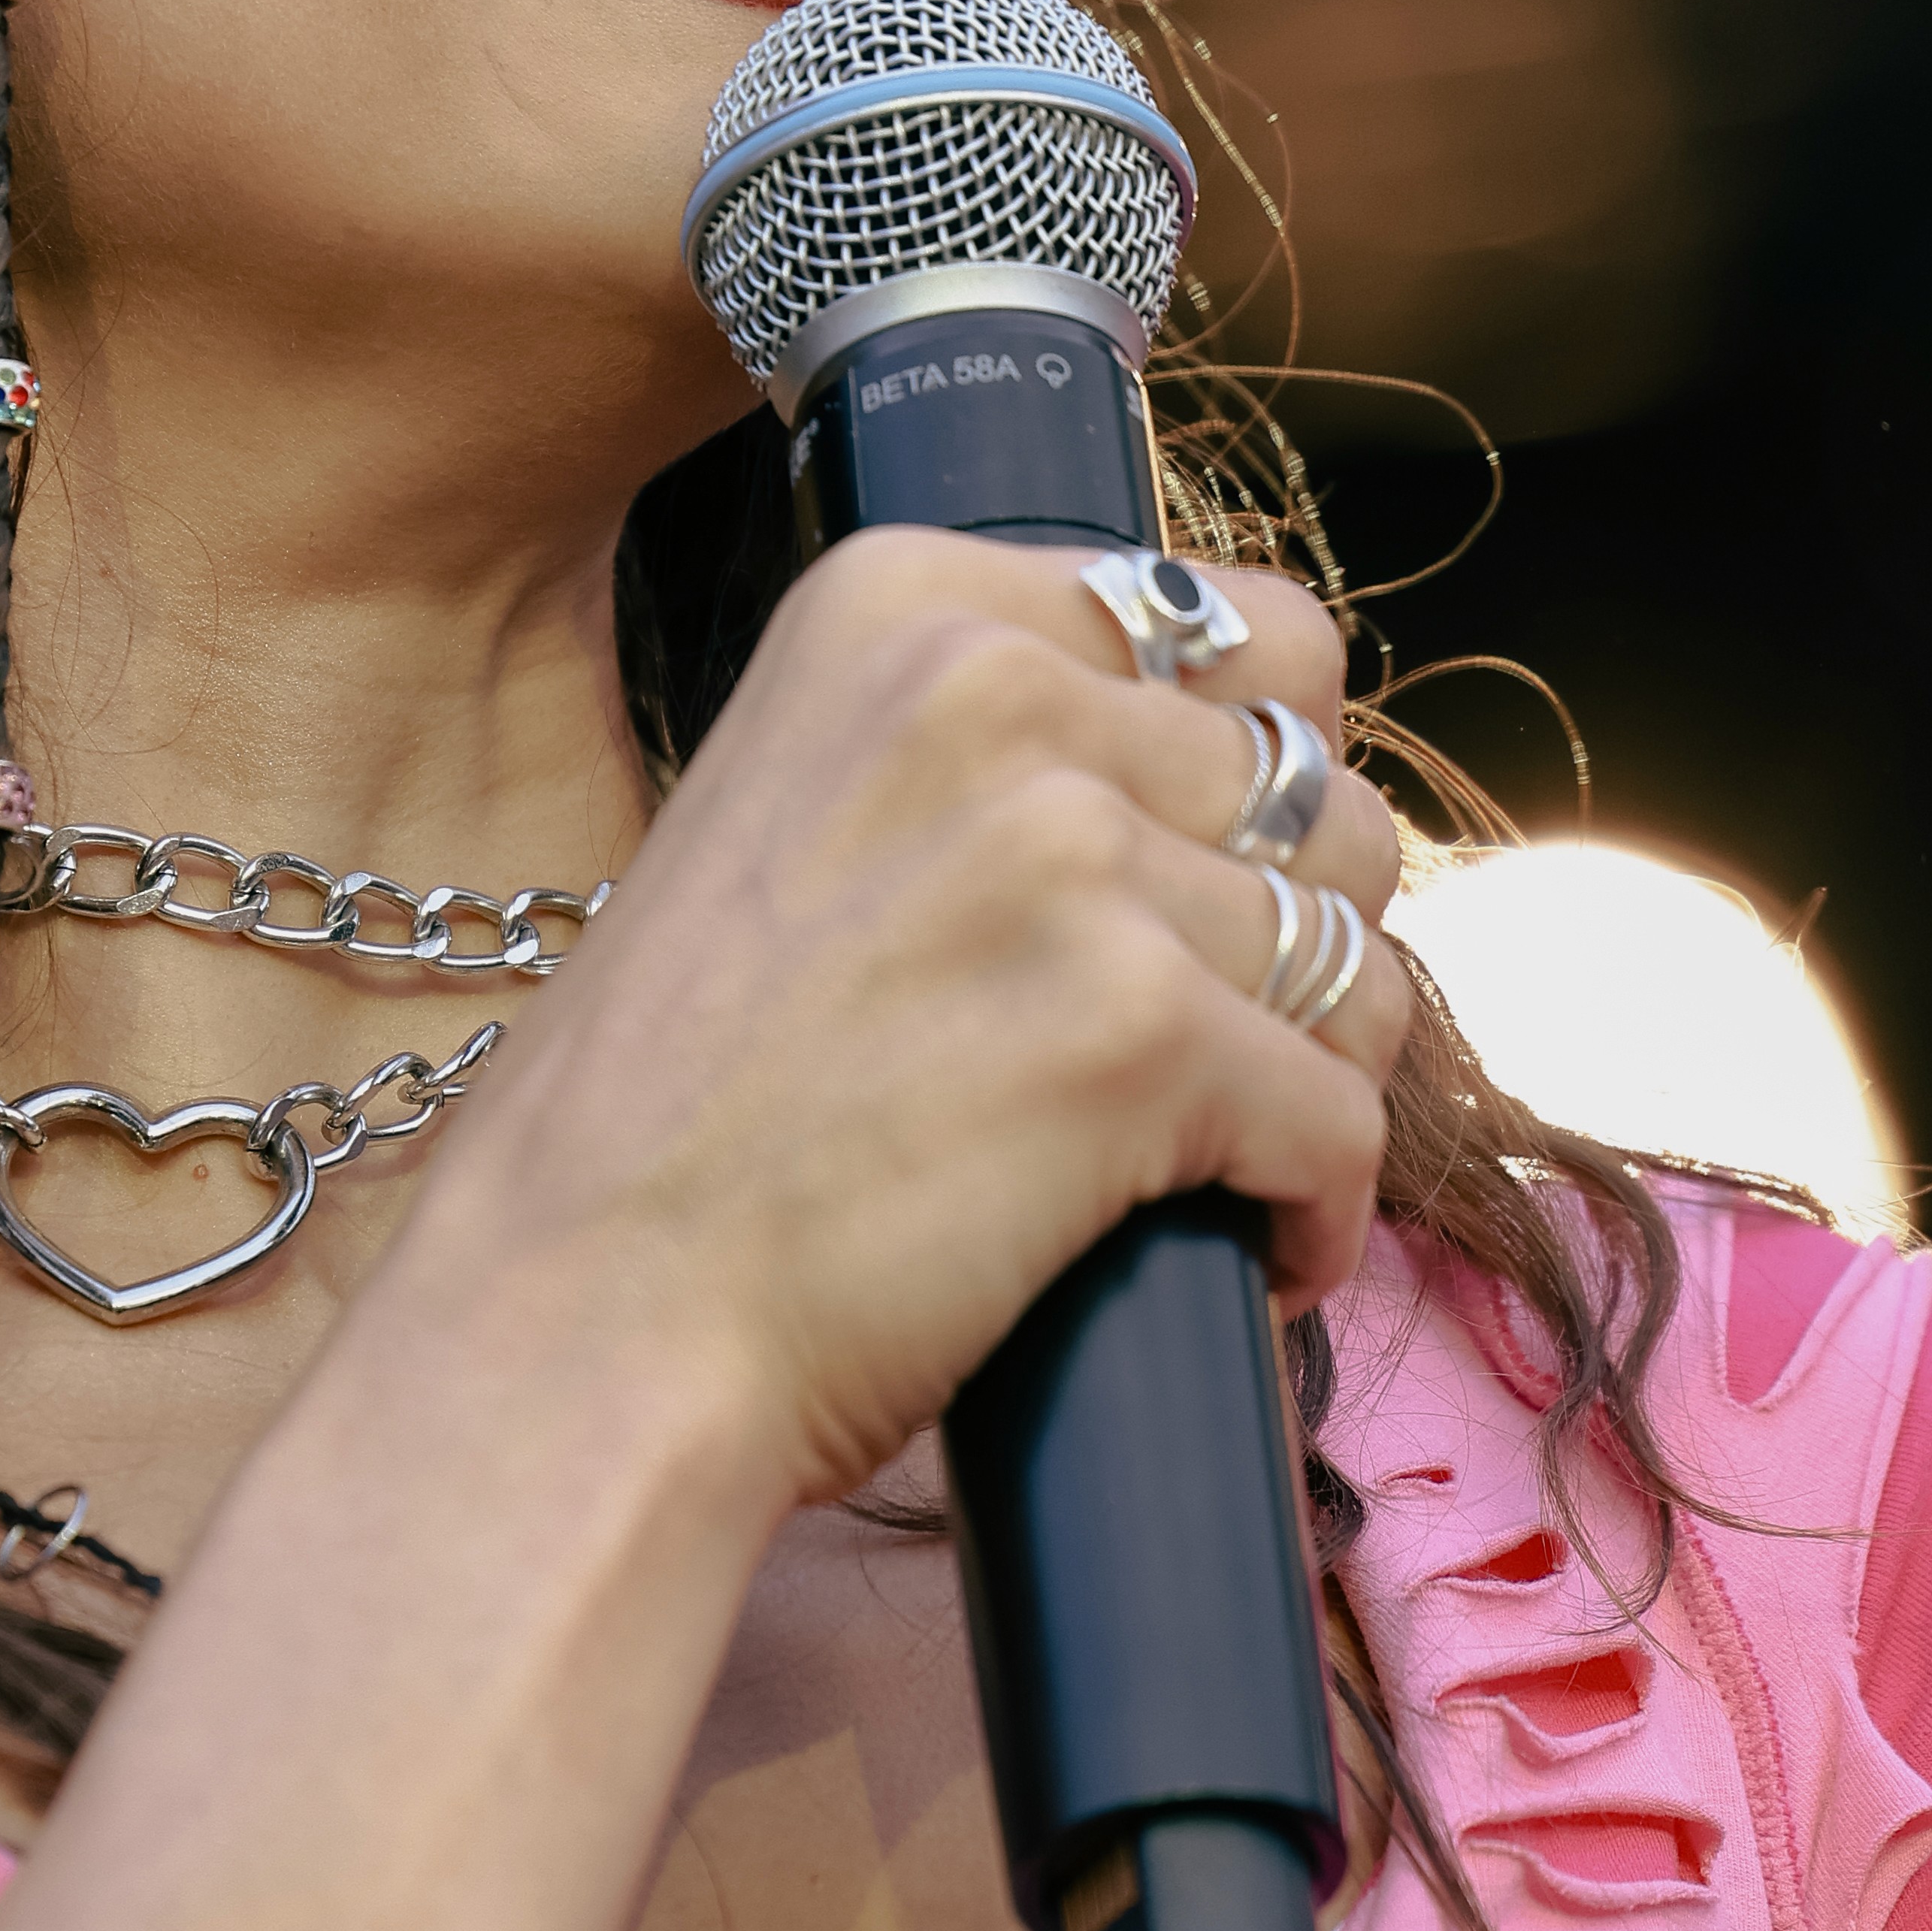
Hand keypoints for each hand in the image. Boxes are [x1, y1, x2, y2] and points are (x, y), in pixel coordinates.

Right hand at [378, 540, 1411, 1521]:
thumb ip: (973, 755)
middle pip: (1316, 786)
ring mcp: (1071, 857)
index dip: (1247, 775)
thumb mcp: (790, 818)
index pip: (1237, 627)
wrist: (577, 1323)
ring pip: (1354, 957)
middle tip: (1187, 1044)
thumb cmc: (670, 1123)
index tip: (1188, 881)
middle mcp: (991, 691)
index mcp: (901, 607)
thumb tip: (1219, 766)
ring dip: (1305, 1076)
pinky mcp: (1140, 1034)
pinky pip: (1344, 1125)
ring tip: (1201, 1162)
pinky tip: (1244, 1263)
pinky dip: (1311, 1217)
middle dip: (1287, 927)